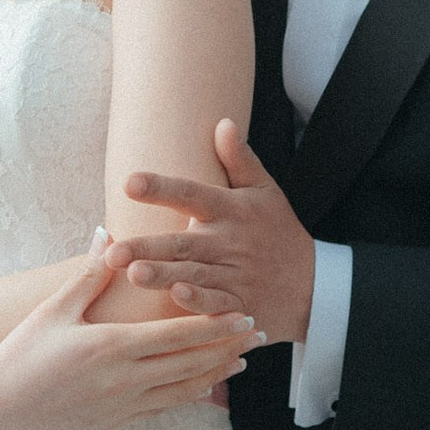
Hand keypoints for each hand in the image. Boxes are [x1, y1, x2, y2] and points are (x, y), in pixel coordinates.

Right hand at [0, 250, 261, 429]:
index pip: (179, 335)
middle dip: (229, 348)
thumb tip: (108, 235)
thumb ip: (88, 274)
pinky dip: (190, 395)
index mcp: (113, 347)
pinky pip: (163, 408)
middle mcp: (125, 380)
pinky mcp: (115, 422)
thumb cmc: (20, 355)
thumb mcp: (53, 310)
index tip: (245, 313)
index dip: (216, 325)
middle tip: (259, 333)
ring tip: (242, 361)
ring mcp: (122, 406)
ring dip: (216, 374)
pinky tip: (204, 386)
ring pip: (183, 390)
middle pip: (191, 363)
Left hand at [104, 119, 314, 344]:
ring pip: (194, 275)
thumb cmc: (279, 232)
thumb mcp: (265, 190)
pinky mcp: (240, 307)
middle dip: (148, 247)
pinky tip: (175, 299)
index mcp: (231, 210)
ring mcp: (235, 276)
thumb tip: (223, 122)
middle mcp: (230, 242)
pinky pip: (218, 306)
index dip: (162, 189)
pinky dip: (199, 304)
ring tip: (132, 274)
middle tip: (114, 251)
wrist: (315, 284)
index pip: (193, 194)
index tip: (130, 182)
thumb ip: (240, 160)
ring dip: (164, 276)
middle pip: (184, 243)